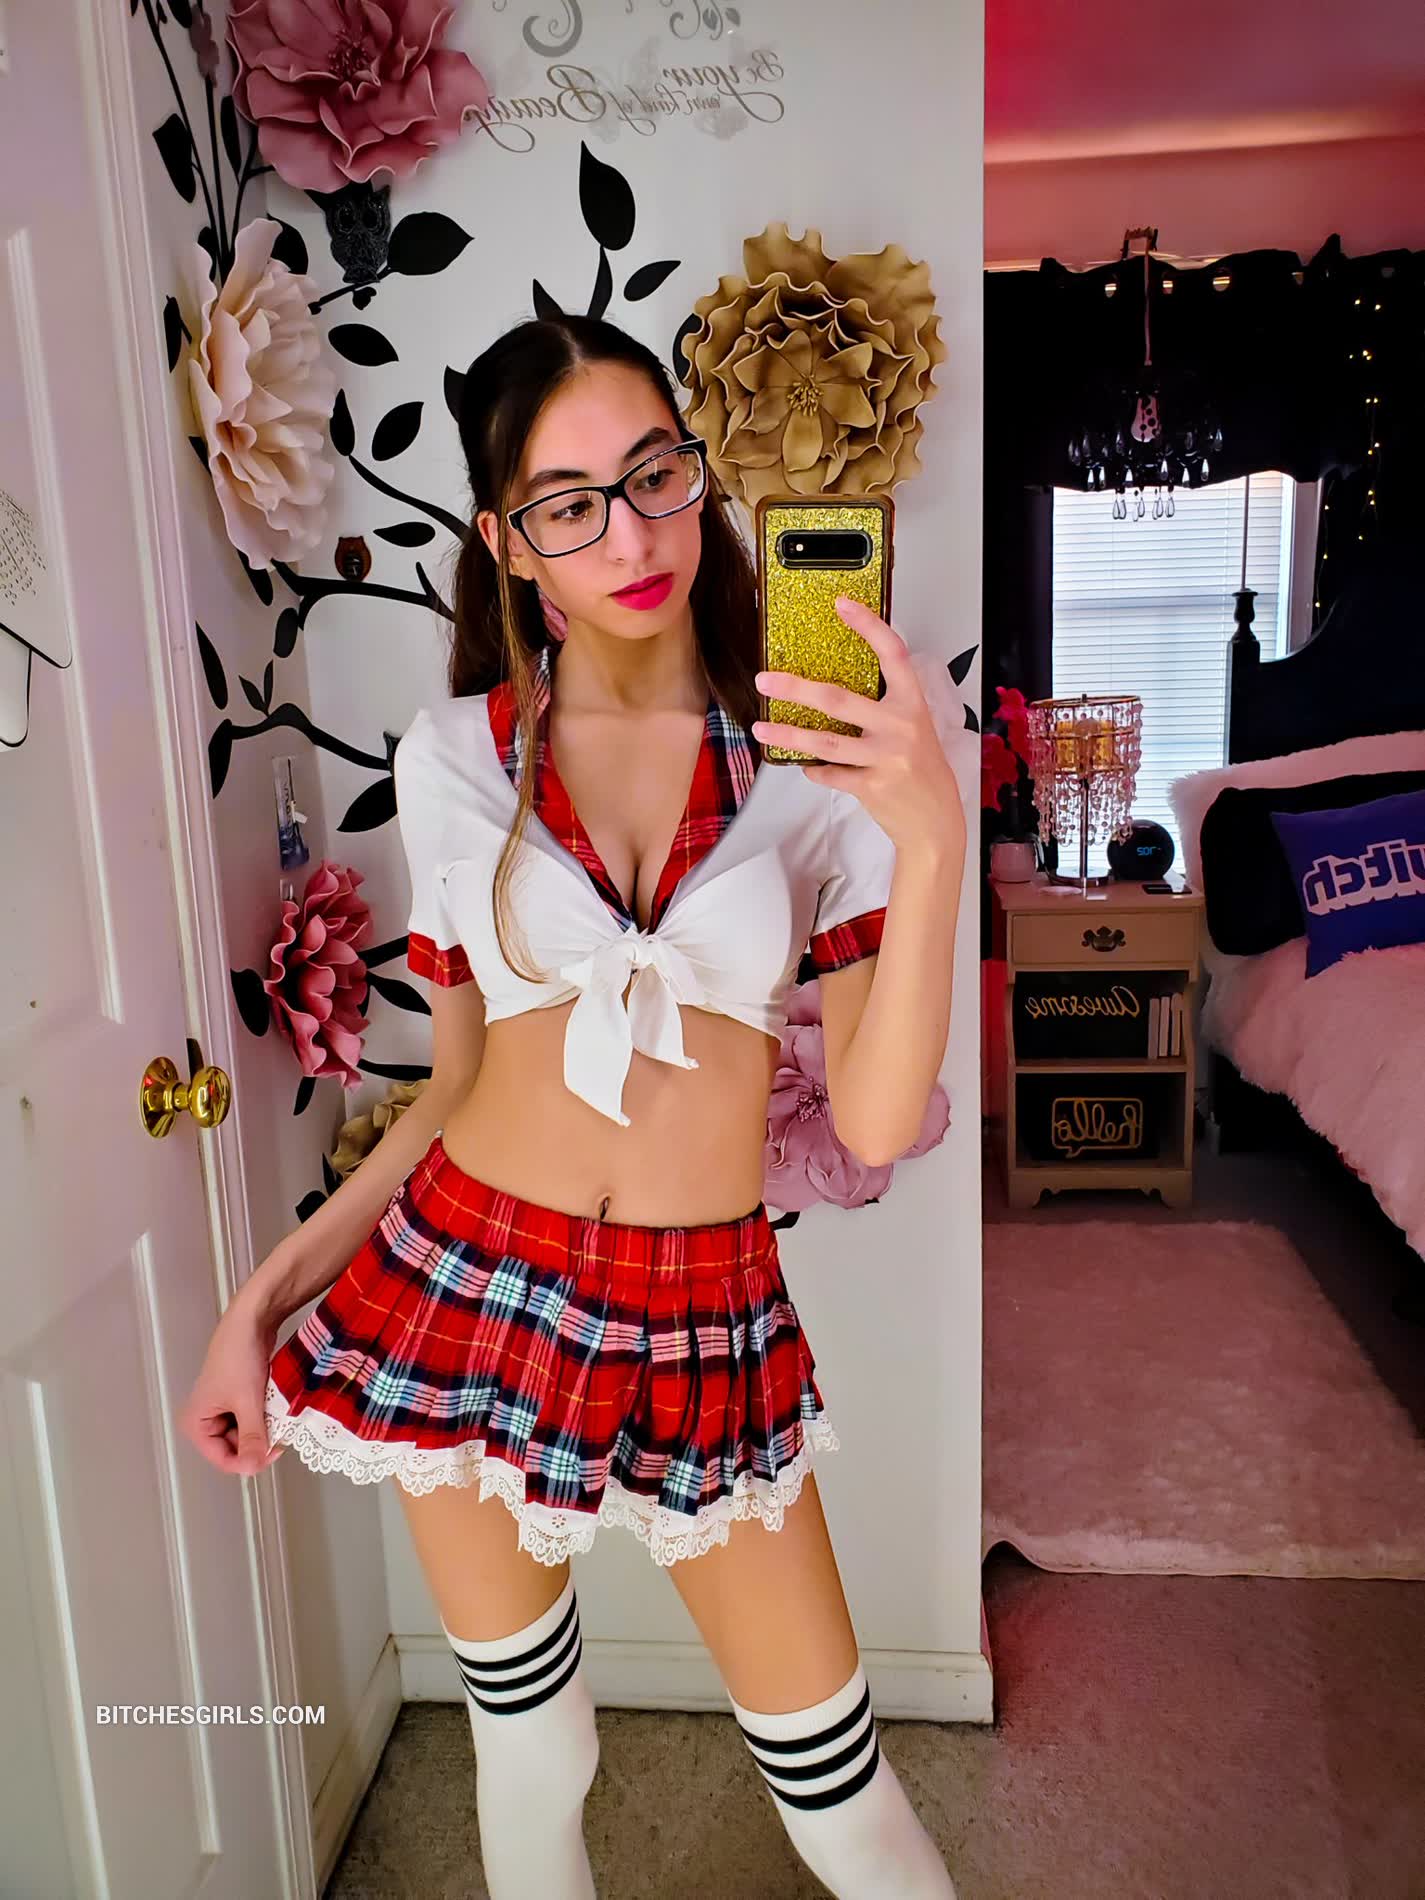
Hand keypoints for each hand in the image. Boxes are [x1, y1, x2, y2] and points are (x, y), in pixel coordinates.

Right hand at [178, 1289, 287, 1478]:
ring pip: (248, 1434)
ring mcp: (222, 1410)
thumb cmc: (240, 1357)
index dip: (250, 1460)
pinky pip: (253, 1418)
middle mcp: (205, 1420)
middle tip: (282, 1430)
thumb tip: (254, 1467)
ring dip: (265, 1428)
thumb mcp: (247, 1401)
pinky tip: (277, 1408)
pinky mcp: (238, 1399)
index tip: (276, 1450)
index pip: (224, 1460)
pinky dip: (266, 1416)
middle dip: (260, 1442)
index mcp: (196, 1424)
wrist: (251, 1319)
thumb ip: (251, 1437)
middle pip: (236, 1448)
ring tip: (279, 1415)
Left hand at [752, 594, 964, 853]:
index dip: (868, 626)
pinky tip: (806, 766)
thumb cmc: (921, 770)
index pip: (892, 654)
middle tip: (765, 678)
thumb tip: (833, 689)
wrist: (935, 821)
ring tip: (760, 727)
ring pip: (824, 741)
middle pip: (838, 700)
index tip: (842, 605)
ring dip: (787, 733)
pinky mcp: (873, 786)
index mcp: (912, 704)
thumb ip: (884, 707)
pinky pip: (829, 773)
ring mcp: (886, 757)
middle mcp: (900, 726)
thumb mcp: (914, 728)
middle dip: (795, 688)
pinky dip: (813, 769)